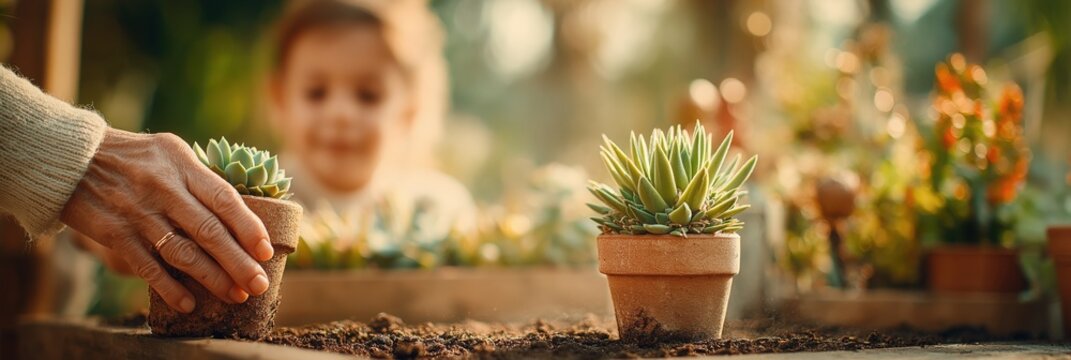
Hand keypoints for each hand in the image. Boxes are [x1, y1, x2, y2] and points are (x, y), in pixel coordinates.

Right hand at [61, 128, 273, 312]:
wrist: (71, 157)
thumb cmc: (134, 156)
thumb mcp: (171, 151)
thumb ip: (201, 178)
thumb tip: (241, 214)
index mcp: (182, 165)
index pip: (224, 199)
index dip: (248, 227)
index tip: (266, 251)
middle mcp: (163, 188)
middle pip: (209, 231)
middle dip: (238, 262)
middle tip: (259, 285)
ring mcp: (138, 212)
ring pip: (183, 253)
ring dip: (212, 278)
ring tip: (234, 295)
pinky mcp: (114, 233)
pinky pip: (148, 266)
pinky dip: (170, 287)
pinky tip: (189, 303)